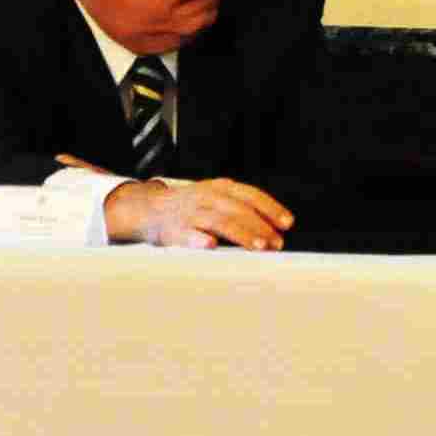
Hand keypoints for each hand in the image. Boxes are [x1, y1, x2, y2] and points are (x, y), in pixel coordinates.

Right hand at [107, 176, 292, 249]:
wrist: (148, 208)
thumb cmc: (190, 207)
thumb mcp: (217, 198)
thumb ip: (242, 209)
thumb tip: (273, 230)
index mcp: (221, 188)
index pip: (251, 195)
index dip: (271, 208)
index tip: (287, 223)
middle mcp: (207, 197)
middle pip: (239, 209)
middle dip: (260, 226)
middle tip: (276, 243)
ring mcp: (190, 212)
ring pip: (219, 221)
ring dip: (241, 233)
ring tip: (259, 247)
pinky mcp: (173, 230)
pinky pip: (188, 234)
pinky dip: (199, 239)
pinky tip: (211, 245)